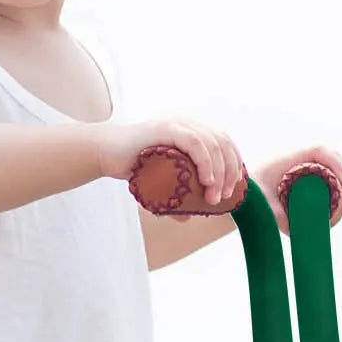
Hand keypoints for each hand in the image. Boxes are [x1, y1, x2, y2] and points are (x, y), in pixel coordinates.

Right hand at [97, 117, 245, 208]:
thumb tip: (187, 218)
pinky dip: (205, 162)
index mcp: (192, 131)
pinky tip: (207, 180)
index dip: (235, 164)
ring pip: (212, 144)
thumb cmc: (132, 167)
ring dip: (220, 172)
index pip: (224, 143)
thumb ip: (173, 198)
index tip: (234, 189)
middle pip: (223, 143)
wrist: (105, 154)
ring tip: (214, 196)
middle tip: (224, 197)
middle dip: (230, 172)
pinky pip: (194, 143)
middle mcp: (188, 124)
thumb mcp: (159, 184)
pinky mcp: (165, 129)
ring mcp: (177, 124)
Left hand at [254, 145, 341, 231]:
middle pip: (336, 162)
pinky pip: (331, 182)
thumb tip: (294, 231)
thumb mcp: (263, 204)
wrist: (242, 192)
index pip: (320, 151)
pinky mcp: (310, 181)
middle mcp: (303, 160)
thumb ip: (275, 215)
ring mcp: (308, 169)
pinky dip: (341, 193)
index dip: (336, 163)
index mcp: (292, 158)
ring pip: (337, 172)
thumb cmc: (251, 193)